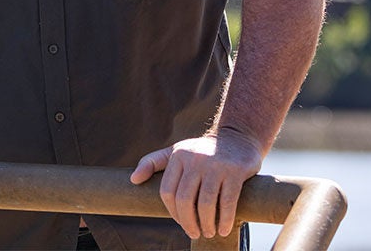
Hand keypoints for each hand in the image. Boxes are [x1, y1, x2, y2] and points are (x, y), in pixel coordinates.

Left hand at [129, 128, 261, 239]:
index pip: (168, 191)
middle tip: (195, 233)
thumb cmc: (202, 151)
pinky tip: (223, 229)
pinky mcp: (234, 171)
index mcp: (178, 156)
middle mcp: (195, 159)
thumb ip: (153, 162)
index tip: (181, 223)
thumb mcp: (176, 152)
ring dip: (207, 223)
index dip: (173, 212)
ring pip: (205, 202)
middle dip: (188, 221)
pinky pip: (227, 201)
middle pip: (185, 199)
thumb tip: (133, 180)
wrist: (237, 138)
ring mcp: (215, 165)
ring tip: (209, 232)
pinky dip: (224, 219)